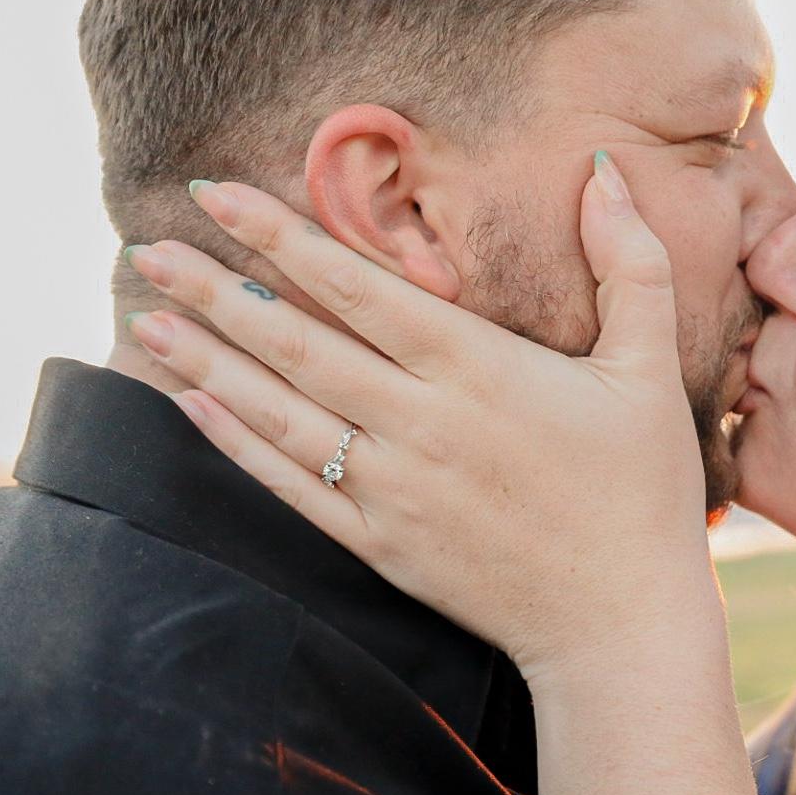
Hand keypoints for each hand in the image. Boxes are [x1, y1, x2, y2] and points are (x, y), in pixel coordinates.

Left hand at [125, 154, 720, 685]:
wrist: (619, 622)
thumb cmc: (641, 493)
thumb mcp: (651, 370)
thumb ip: (631, 266)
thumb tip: (607, 172)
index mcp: (480, 370)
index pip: (358, 287)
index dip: (281, 236)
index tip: (215, 195)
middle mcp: (422, 425)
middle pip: (298, 345)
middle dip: (216, 291)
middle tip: (148, 247)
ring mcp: (393, 491)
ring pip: (280, 414)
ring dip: (207, 364)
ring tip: (144, 320)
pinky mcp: (381, 544)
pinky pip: (293, 488)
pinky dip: (238, 446)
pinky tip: (194, 409)